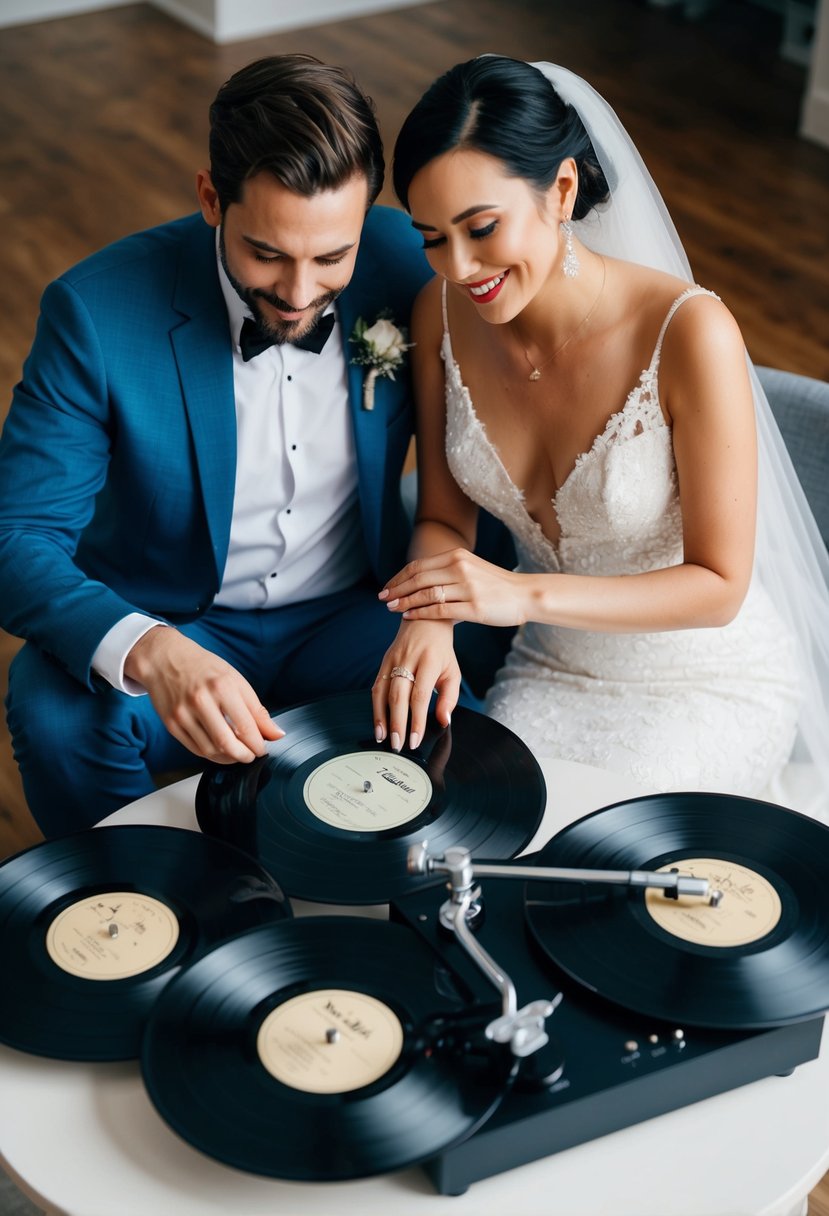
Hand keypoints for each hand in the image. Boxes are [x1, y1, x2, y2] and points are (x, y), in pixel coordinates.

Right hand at [125, 626, 283, 763]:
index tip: (263, 749)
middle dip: (245, 756)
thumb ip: (257, 710)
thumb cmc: (203, 668)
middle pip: (228, 744)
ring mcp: (183, 714)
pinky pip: (195, 749)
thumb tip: (276, 734)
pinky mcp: (171, 724)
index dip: (258, 745)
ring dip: (228, 758)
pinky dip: (211, 754)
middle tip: (251, 755)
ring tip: (237, 753)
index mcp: (222, 686)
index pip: (246, 727)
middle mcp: (201, 700)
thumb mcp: (235, 680)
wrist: (164, 659)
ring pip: (210, 751)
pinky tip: (220, 749)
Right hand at [371, 620, 459, 751]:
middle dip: (396, 723)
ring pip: (383, 692)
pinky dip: (375, 707)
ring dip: (381, 717)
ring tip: (383, 737)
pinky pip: (376, 687)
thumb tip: (443, 721)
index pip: (420, 696)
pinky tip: (378, 722)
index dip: (416, 720)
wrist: (425, 622)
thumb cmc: (440, 651)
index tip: (415, 740)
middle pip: (398, 696)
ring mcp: (393, 660)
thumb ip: (449, 698)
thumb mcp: (453, 672)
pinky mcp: (383, 662)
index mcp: (429, 662)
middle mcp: (408, 660)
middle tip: (398, 744)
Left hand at [379, 549, 527, 627]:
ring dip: (405, 602)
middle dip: (397, 589)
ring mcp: (468, 588)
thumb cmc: (496, 585)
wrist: (525, 595)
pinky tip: (408, 617)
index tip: (386, 587)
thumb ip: (448, 571)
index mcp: (458, 556)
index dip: (399, 577)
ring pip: (426, 594)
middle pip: (418, 579)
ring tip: (392, 609)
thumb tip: (422, 581)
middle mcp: (461, 569)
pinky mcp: (474, 608)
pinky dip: (420, 613)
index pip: (419, 566)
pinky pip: (440, 610)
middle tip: (382, 599)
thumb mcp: (471, 568)